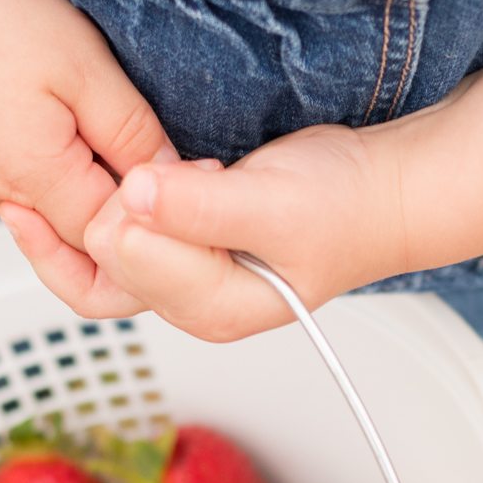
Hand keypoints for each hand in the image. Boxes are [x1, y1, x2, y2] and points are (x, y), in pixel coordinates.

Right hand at [0, 0, 173, 272]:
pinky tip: (14, 109)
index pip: (112, 241)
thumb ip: (132, 133)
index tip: (178, 170)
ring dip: (61, 177)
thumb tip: (173, 180)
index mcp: (32, 176)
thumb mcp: (84, 63)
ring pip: (34, 210)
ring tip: (58, 106)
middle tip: (125, 139)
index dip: (150, 213)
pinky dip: (17, 161)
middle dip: (108, 200)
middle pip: (72, 233)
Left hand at [2, 120, 413, 340]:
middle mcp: (190, 306)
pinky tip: (170, 179)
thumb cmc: (344, 205)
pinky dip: (129, 200)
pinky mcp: (181, 257)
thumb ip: (201, 206)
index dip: (138, 200)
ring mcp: (183, 284)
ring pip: (105, 247)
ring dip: (131, 199)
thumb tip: (133, 194)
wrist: (379, 196)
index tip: (189, 173)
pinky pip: (122, 235)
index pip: (123, 254)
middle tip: (194, 174)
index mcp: (211, 308)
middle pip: (103, 256)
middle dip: (131, 202)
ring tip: (192, 178)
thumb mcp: (274, 200)